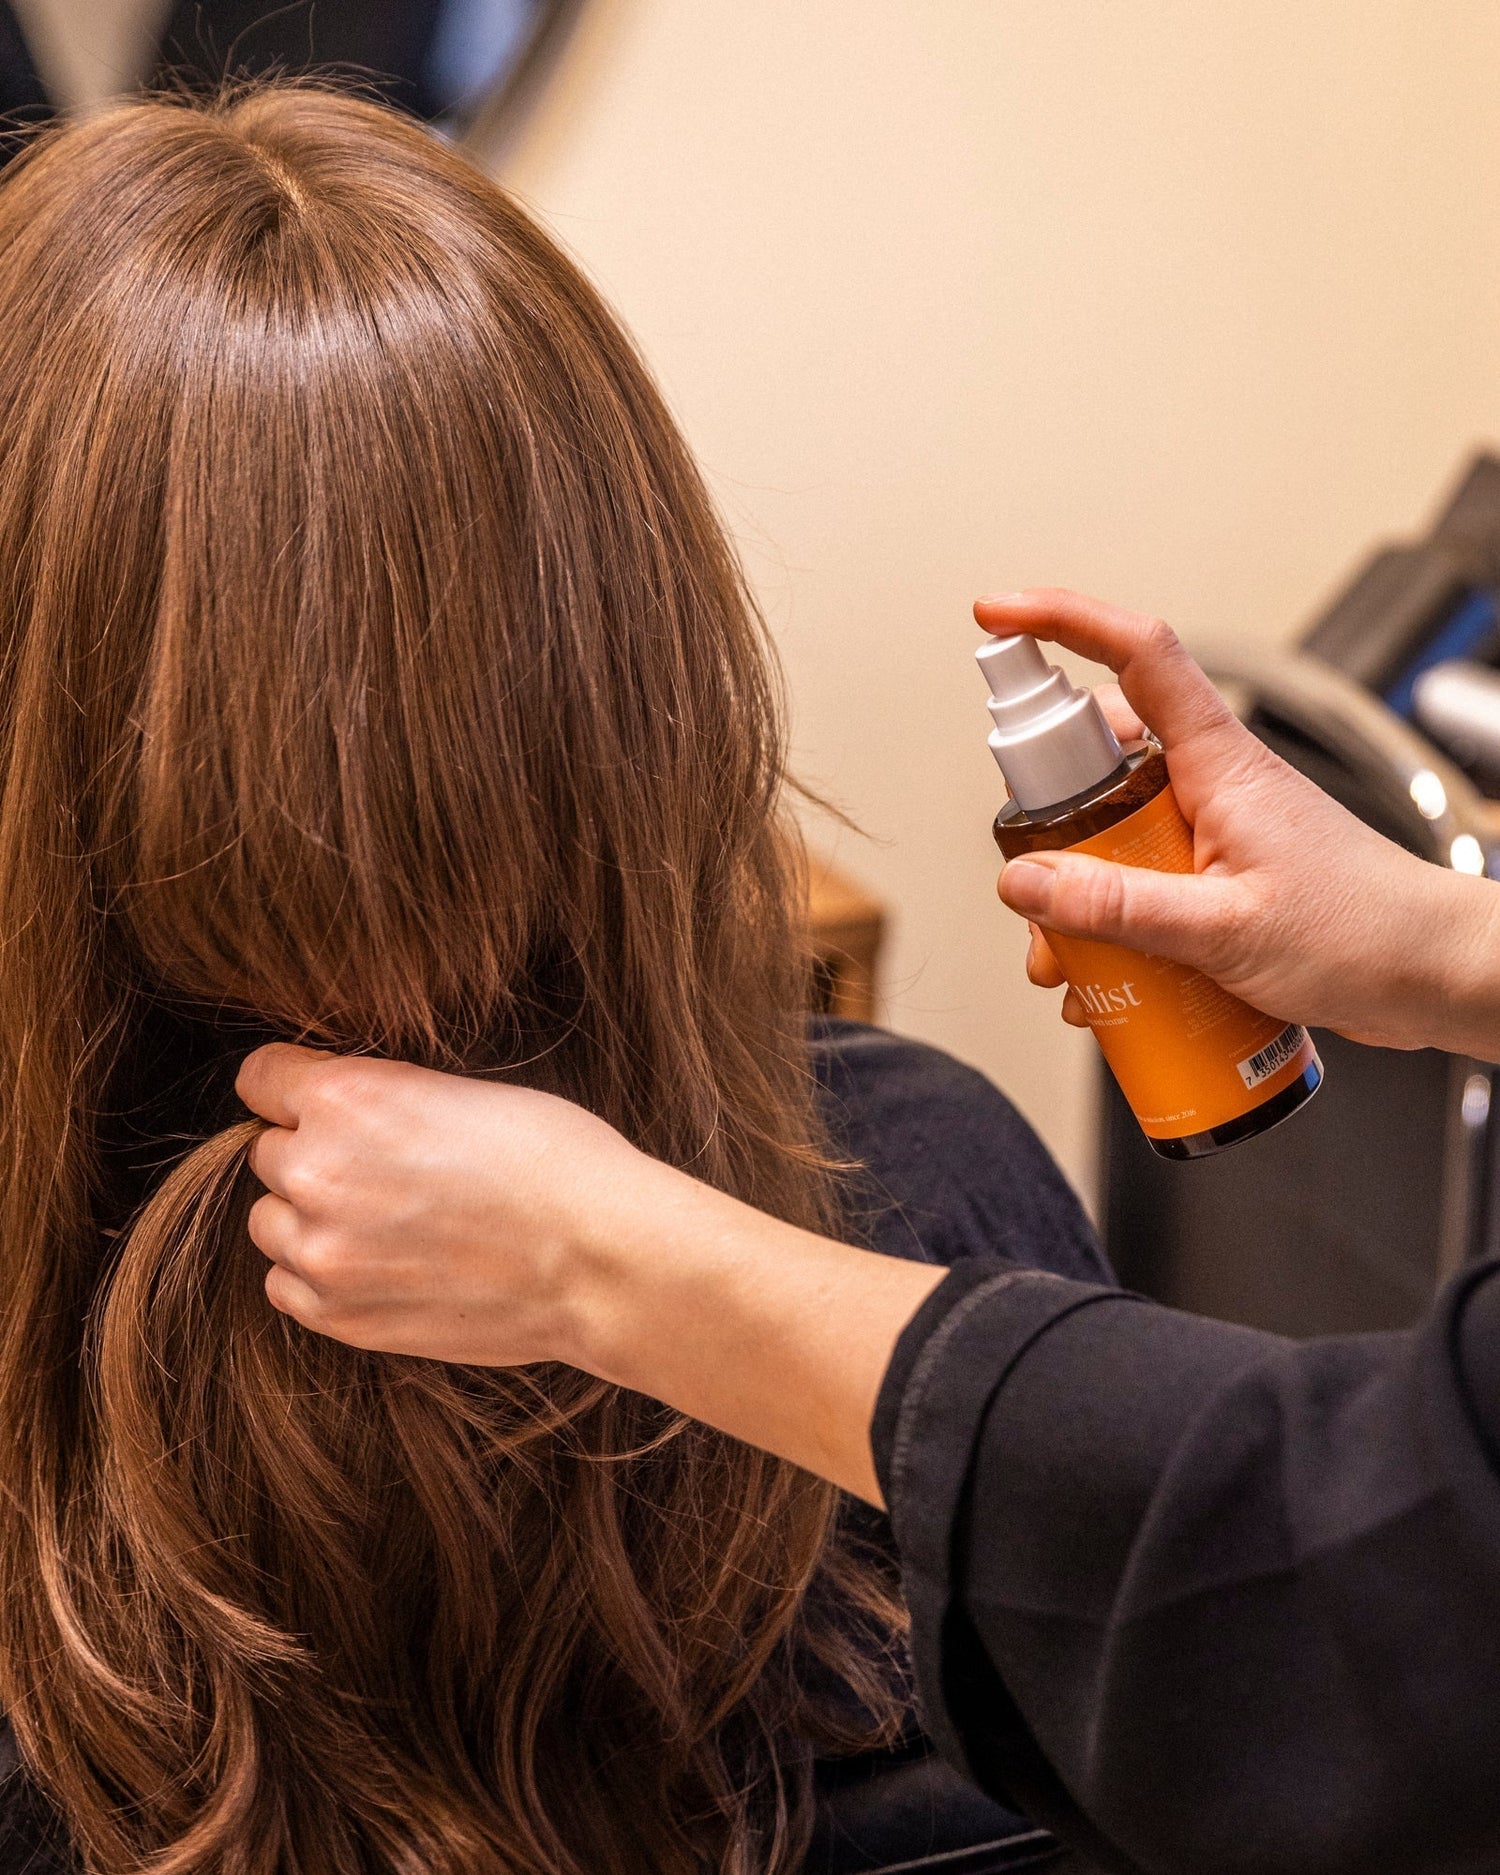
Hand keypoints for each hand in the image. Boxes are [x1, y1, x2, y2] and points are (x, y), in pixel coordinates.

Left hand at [237, 1044, 657, 1365]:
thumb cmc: (555, 1161)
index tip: (319, 1102)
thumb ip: (379, 1103)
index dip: (294, 1087)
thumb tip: (338, 1118)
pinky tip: (379, 1264)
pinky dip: (319, 1274)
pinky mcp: (340, 1316)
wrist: (600, 1260)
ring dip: (309, 1217)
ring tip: (383, 1220)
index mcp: (346, 1099)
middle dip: (314, 1153)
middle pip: (268, 1152)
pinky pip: (286, 1284)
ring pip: (270, 1221)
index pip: (261, 1079)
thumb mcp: (461, 1092)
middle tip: (382, 1168)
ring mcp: (322, 1253)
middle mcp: (316, 1172)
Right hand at [975, 589, 1499, 1058]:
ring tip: (1065, 962)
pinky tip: (1105, 986)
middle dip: (1044, 827)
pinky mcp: (1215, 881)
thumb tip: (1025, 881)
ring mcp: (1210, 832)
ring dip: (1071, 900)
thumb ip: (1119, 906)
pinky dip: (1107, 933)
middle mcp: (1209, 784)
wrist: (1435, 977)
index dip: (1062, 620)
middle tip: (1031, 886)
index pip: (1135, 653)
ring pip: (1106, 838)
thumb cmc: (1364, 935)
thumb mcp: (1225, 927)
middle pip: (1094, 764)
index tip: (999, 617)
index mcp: (1218, 761)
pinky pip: (1136, 889)